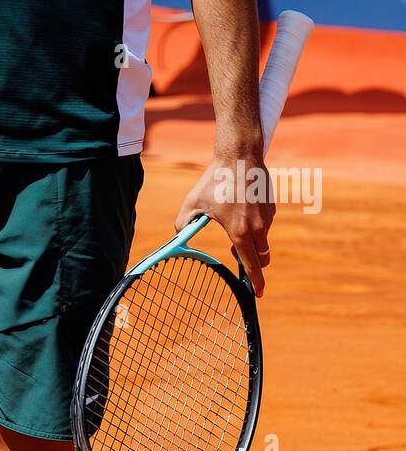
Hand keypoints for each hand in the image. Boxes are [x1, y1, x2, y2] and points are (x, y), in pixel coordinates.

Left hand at [174, 152, 273, 296]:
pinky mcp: (272, 208)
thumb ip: (183, 223)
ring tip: (235, 225)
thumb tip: (179, 237)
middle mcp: (258, 228)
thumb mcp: (193, 202)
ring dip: (252, 243)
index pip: (251, 265)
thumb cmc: (215, 180)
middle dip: (253, 265)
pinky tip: (243, 209)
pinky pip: (265, 225)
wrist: (240, 157)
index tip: (257, 294)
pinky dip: (257, 226)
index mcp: (240, 231)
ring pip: (263, 240)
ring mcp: (268, 218)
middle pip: (262, 258)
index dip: (255, 282)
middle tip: (236, 256)